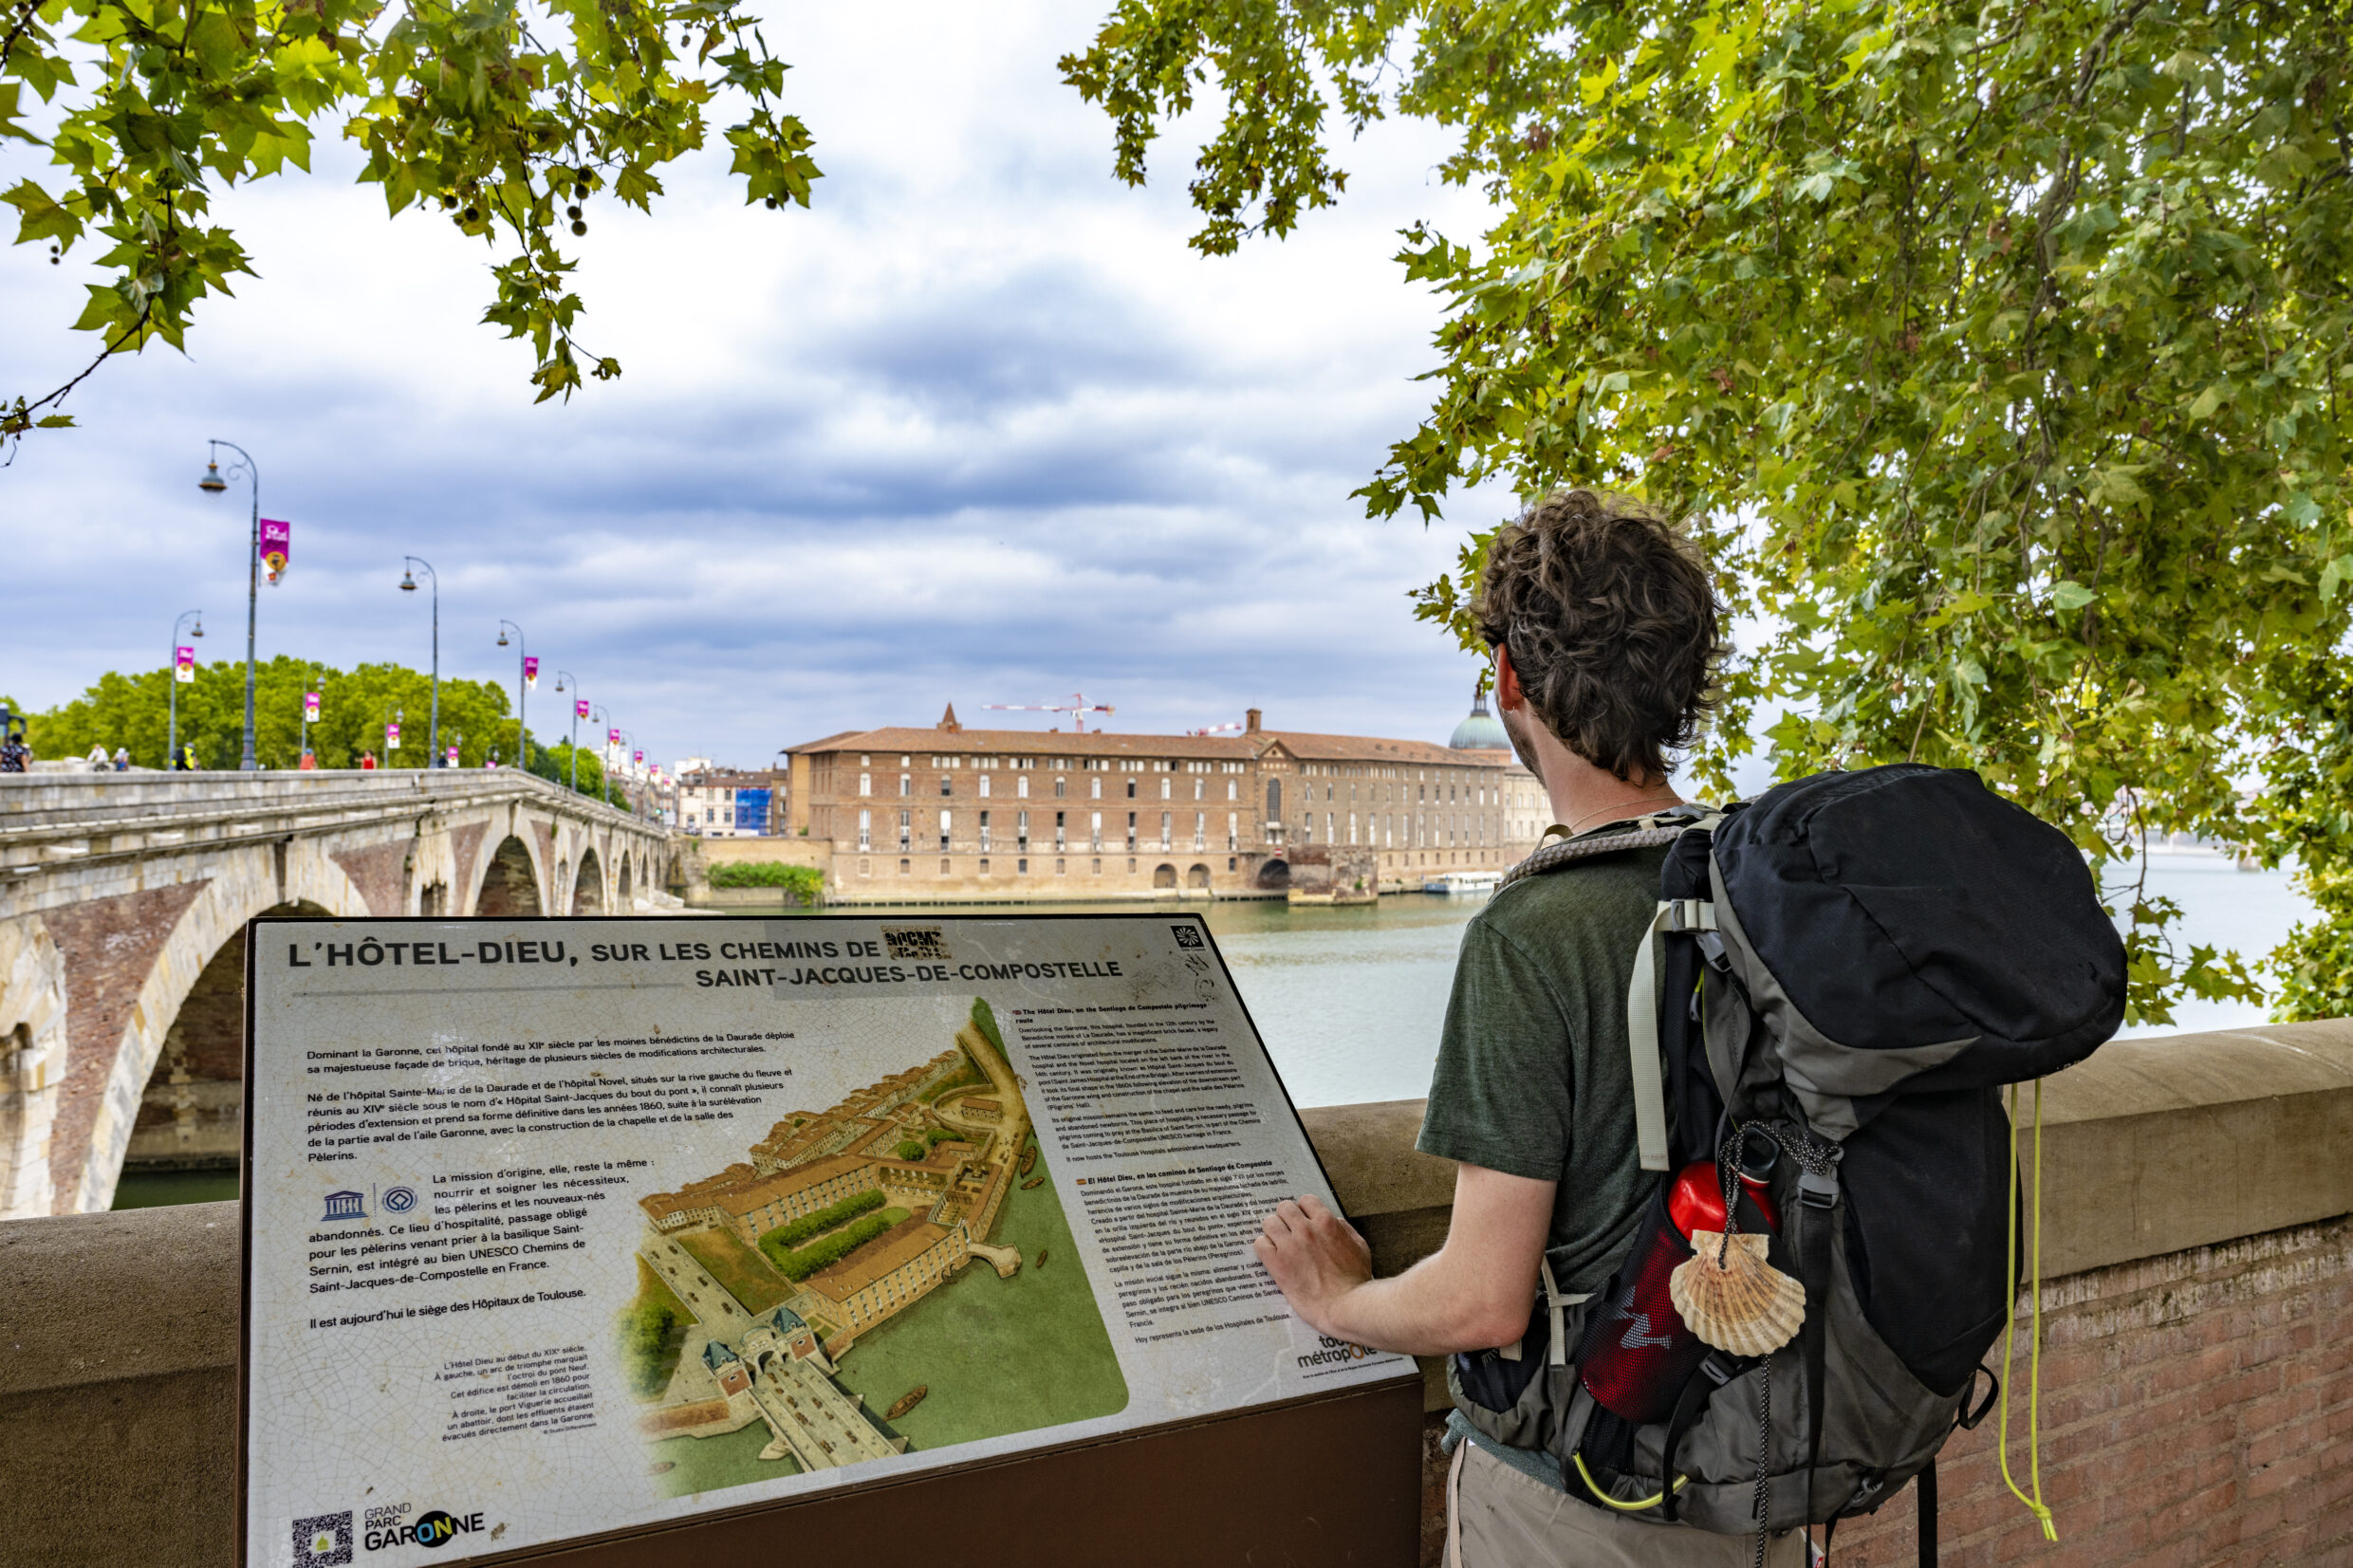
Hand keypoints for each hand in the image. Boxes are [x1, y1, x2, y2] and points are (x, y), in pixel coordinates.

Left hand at [1253, 1193, 1373, 1338]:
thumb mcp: (1359, 1247)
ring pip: (1269, 1223)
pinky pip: (1260, 1244)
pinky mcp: (1278, 1264)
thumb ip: (1345, 1230)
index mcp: (1327, 1223)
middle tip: (1288, 1231)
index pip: (1305, 1200)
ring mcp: (1290, 1246)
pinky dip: (1264, 1248)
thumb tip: (1334, 1221)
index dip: (1304, 1210)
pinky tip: (1271, 1256)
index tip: (1303, 1220)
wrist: (1345, 1306)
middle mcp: (1306, 1230)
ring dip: (1273, 1231)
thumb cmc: (1356, 1281)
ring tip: (1277, 1243)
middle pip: (1284, 1208)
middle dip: (1286, 1218)